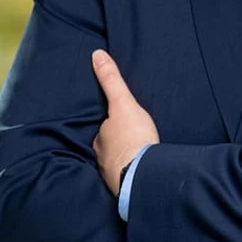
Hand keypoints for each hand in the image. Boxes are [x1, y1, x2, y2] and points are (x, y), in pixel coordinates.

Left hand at [92, 49, 159, 195]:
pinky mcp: (129, 187)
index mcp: (100, 140)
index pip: (102, 129)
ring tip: (138, 153)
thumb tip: (96, 55)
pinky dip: (134, 172)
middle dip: (117, 142)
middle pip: (109, 146)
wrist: (145, 175)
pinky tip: (143, 170)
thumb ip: (111, 80)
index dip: (109, 123)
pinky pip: (129, 176)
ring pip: (118, 162)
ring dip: (126, 158)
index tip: (117, 121)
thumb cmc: (132, 138)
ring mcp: (114, 175)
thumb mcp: (123, 102)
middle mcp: (102, 158)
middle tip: (130, 136)